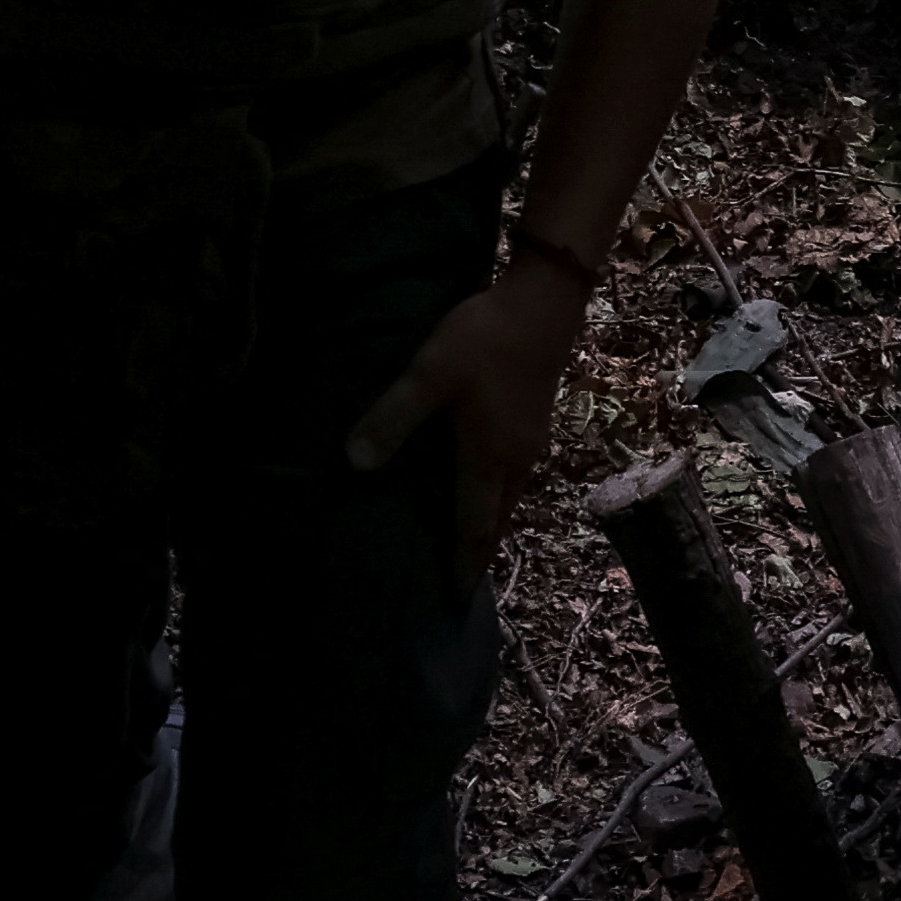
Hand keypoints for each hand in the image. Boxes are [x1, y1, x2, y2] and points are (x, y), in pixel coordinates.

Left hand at [346, 262, 595, 564]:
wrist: (544, 302)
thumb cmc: (485, 342)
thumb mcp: (429, 376)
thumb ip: (392, 418)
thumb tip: (355, 464)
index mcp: (490, 460)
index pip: (474, 528)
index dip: (463, 564)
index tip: (456, 598)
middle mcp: (516, 461)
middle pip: (497, 521)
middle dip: (479, 553)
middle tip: (460, 581)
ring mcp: (531, 440)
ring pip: (509, 498)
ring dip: (489, 525)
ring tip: (469, 541)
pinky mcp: (535, 420)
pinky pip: (514, 476)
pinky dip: (497, 496)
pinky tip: (482, 484)